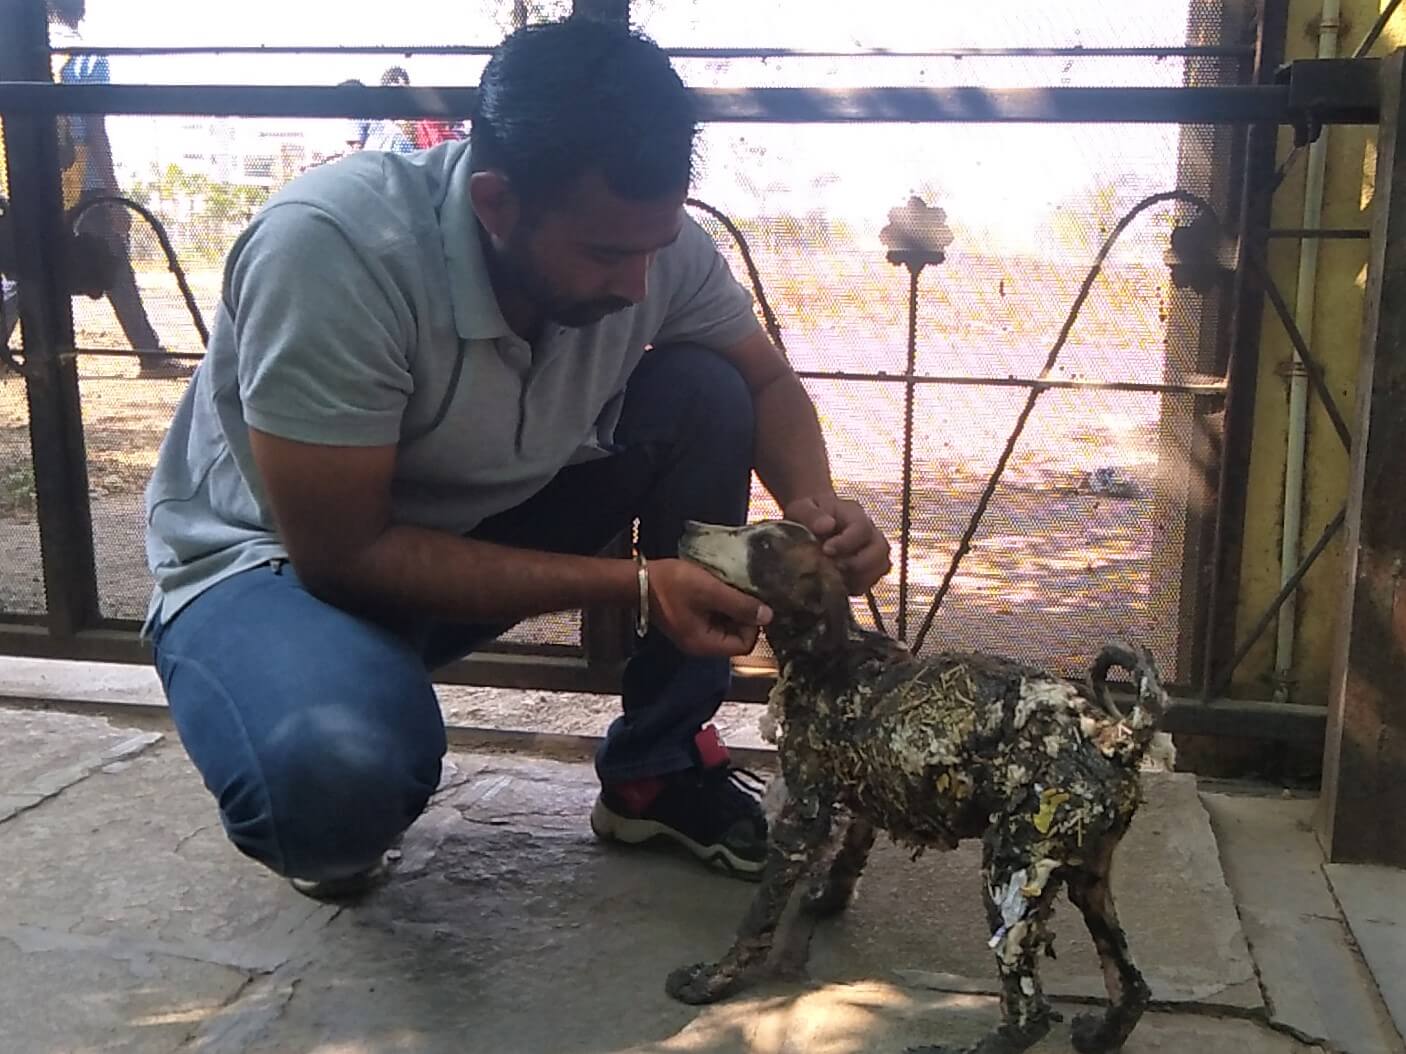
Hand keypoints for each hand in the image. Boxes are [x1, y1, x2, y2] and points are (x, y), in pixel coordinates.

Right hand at [647, 558, 771, 657]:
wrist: (639, 580)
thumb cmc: (673, 585)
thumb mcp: (710, 591)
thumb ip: (740, 605)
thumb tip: (769, 616)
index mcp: (705, 644)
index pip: (744, 645)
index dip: (752, 625)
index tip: (748, 602)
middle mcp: (702, 645)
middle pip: (737, 637)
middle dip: (743, 615)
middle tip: (742, 592)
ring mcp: (696, 634)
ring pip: (727, 626)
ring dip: (733, 608)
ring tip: (730, 588)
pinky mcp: (692, 622)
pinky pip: (716, 619)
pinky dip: (721, 605)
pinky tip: (719, 589)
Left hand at [784, 493, 890, 593]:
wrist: (809, 522)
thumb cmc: (807, 513)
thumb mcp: (802, 508)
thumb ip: (811, 514)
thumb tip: (826, 525)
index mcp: (853, 514)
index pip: (862, 528)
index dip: (847, 542)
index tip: (826, 550)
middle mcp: (868, 532)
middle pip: (881, 549)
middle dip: (860, 563)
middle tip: (836, 568)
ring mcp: (870, 551)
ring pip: (881, 567)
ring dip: (861, 577)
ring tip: (836, 578)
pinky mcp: (865, 569)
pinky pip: (870, 581)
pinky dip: (855, 586)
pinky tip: (836, 585)